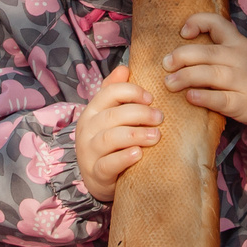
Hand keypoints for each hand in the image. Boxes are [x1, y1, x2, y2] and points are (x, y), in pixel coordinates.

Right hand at [76, 64, 160, 199]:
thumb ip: (115, 93)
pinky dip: (124, 158)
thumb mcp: (109, 116)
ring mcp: (89, 152)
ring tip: (156, 136)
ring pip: (109, 138)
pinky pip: (108, 164)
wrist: (98, 178)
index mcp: (92, 111)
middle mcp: (86, 130)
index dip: (131, 92)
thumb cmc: (109, 143)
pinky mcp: (96, 173)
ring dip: (136, 135)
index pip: (109, 93)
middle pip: (112, 115)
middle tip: (160, 118)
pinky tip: (138, 154)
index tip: (151, 98)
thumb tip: (124, 68)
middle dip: (139, 114)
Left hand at [163, 12, 246, 127]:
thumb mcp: (246, 51)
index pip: (216, 23)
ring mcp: (242, 81)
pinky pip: (219, 99)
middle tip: (165, 64)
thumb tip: (186, 50)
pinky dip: (203, 97)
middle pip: (205, 52)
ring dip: (185, 77)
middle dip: (181, 56)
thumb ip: (222, 48)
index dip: (196, 22)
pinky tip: (190, 97)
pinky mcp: (243, 103)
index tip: (183, 32)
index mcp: (238, 43)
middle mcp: (239, 59)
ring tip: (169, 83)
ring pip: (209, 75)